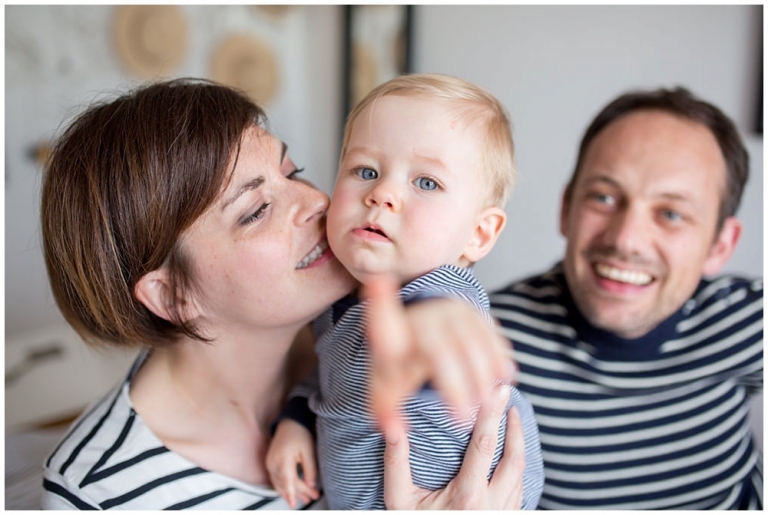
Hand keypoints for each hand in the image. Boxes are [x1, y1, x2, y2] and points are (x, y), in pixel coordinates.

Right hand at [265, 419, 319, 507]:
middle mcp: (273, 462)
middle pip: (285, 483)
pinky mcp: (270, 464)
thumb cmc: (300, 434)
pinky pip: (276, 480)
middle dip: (298, 492)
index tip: (294, 503)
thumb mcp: (309, 450)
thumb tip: (311, 485)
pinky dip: (285, 487)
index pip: (287, 479)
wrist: (290, 424)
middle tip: (312, 497)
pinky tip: (293, 492)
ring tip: (305, 499)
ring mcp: (270, 463)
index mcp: (283, 457)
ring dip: (291, 492)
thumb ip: (310, 468)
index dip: (291, 493)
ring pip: (279, 483)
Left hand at [364, 275, 514, 431]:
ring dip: (482, 374)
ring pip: (471, 339)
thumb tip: (392, 432)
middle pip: (440, 347)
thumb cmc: (400, 365)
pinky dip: (498, 355)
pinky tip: (504, 378)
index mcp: (394, 333)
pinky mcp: (474, 313)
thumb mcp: (385, 387)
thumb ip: (383, 411)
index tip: (377, 282)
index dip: (380, 301)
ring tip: (485, 404)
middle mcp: (423, 317)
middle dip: (454, 386)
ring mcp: (451, 312)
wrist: (424, 332)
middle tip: (461, 420)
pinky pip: (490, 332)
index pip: (384, 320)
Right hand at [381, 384, 525, 508]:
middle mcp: (492, 506)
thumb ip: (397, 464)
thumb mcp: (399, 501)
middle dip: (514, 425)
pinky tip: (510, 455)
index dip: (493, 414)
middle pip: (514, 458)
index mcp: (468, 497)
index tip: (499, 390)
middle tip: (508, 399)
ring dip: (519, 445)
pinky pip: (520, 491)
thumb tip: (392, 428)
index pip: (485, 445)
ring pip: (521, 474)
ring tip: (511, 421)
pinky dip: (518, 467)